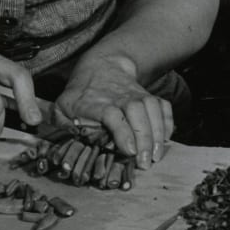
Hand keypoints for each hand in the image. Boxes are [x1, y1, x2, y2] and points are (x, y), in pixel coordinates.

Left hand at [54, 56, 169, 167]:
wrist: (102, 65)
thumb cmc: (80, 93)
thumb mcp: (62, 106)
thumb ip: (61, 124)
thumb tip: (67, 140)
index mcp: (97, 103)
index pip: (112, 114)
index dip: (122, 132)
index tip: (129, 151)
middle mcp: (120, 97)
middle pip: (137, 112)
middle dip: (144, 138)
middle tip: (144, 163)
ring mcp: (136, 95)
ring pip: (152, 108)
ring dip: (158, 133)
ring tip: (156, 156)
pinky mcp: (148, 96)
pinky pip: (163, 107)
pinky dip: (168, 123)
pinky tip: (164, 141)